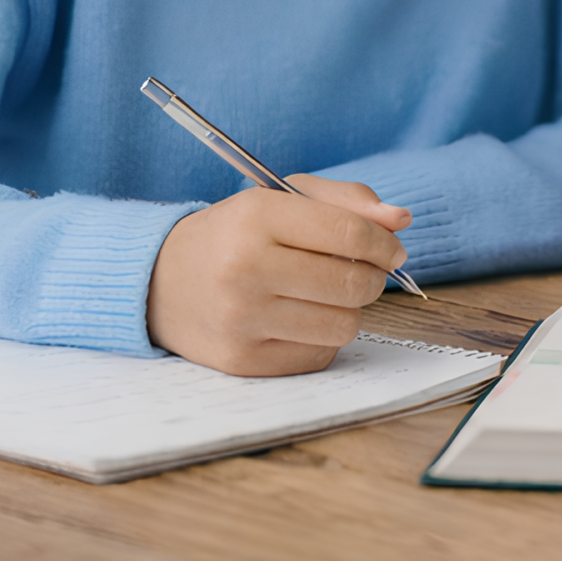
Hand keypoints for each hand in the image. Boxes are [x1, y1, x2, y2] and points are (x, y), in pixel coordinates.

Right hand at [146, 179, 412, 375]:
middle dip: (372, 278)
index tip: (393, 249)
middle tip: (362, 273)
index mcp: (256, 217)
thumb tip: (400, 220)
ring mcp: (242, 320)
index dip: (384, 244)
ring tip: (325, 295)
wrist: (161, 282)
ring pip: (342, 325)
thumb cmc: (235, 235)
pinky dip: (321, 337)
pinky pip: (319, 355)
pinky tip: (298, 319)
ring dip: (348, 310)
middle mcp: (245, 269)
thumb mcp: (281, 199)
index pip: (348, 234)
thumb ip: (346, 202)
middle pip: (351, 284)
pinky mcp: (243, 361)